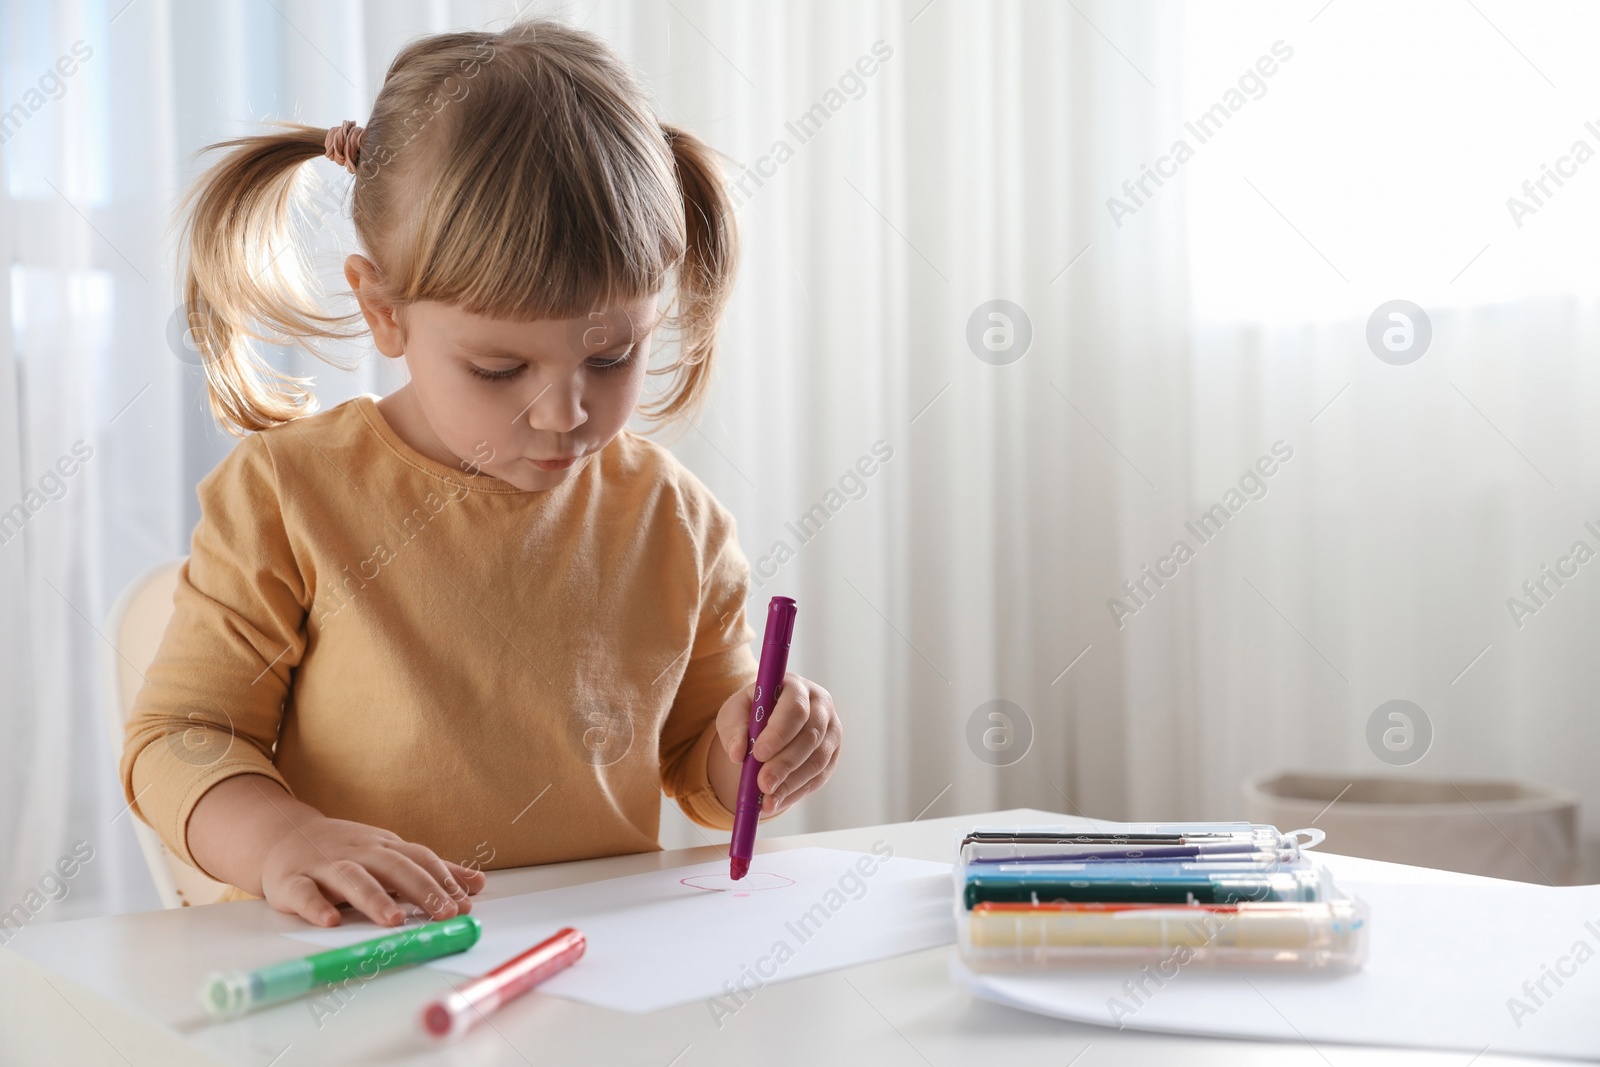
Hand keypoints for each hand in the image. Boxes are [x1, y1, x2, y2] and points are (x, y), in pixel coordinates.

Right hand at [259, 815, 486, 927]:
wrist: (283, 835)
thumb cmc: (346, 851)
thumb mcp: (390, 854)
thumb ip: (431, 872)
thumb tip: (478, 884)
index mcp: (383, 847)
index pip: (419, 859)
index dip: (443, 880)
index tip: (465, 904)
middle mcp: (358, 852)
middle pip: (393, 866)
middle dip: (421, 889)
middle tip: (444, 914)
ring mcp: (324, 865)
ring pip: (352, 878)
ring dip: (374, 898)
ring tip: (395, 920)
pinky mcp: (292, 881)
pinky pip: (304, 893)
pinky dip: (316, 906)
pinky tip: (330, 922)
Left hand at [715, 672, 841, 814]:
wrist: (767, 723)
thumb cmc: (751, 714)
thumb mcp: (734, 714)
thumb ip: (733, 729)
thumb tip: (737, 754)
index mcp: (796, 687)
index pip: (795, 708)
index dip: (779, 732)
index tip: (758, 753)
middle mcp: (821, 706)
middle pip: (810, 736)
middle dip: (785, 763)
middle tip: (762, 784)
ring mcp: (831, 731)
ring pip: (818, 760)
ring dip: (791, 782)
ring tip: (767, 799)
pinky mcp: (832, 755)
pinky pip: (819, 777)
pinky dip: (797, 791)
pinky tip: (777, 801)